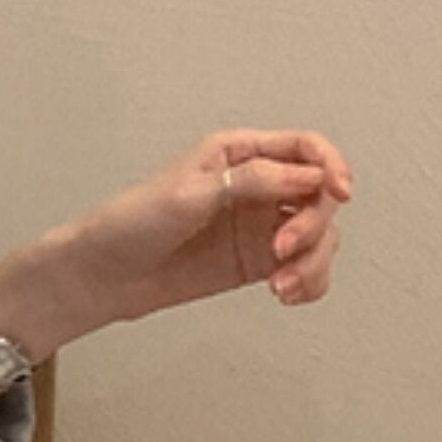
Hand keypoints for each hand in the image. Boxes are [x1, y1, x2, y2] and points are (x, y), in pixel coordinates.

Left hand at [64, 128, 354, 325]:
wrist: (103, 275)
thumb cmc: (130, 223)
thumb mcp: (189, 194)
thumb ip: (250, 181)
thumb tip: (307, 175)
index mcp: (237, 154)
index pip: (305, 148)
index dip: (331, 165)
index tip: (337, 191)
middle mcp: (255, 186)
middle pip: (319, 196)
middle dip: (312, 225)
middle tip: (281, 249)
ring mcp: (259, 225)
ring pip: (319, 237)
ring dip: (313, 262)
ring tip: (282, 287)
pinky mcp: (257, 261)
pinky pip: (305, 268)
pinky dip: (309, 281)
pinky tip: (287, 293)